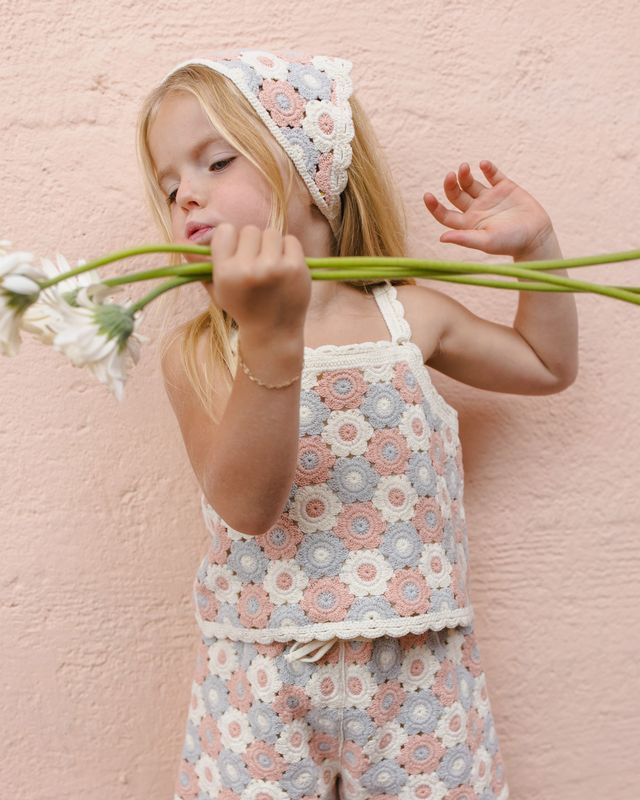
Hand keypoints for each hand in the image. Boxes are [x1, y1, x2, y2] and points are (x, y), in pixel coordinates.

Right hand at [202, 223, 310, 333]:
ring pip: (271, 232)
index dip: (231, 241)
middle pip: (250, 230)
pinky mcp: (296, 267)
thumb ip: (201, 264)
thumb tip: (180, 238)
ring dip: (271, 246)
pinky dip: (288, 250)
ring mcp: (274, 268)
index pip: (225, 231)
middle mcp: (248, 269)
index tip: (236, 255)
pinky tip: (285, 268)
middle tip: (256, 265)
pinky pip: (291, 240)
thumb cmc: (243, 308)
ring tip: (271, 266)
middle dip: (253, 245)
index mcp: (225, 273)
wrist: (274, 331)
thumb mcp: (218, 289)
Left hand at [423, 160, 555, 258]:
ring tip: (464, 167)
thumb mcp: (486, 241)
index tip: (427, 195)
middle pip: (456, 195)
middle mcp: (476, 210)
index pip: (445, 215)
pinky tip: (484, 164)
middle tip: (451, 175)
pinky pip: (493, 174)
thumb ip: (465, 238)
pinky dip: (488, 168)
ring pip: (470, 183)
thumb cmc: (510, 243)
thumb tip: (441, 238)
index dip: (434, 206)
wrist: (537, 235)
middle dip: (451, 185)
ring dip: (464, 174)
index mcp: (468, 224)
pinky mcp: (505, 188)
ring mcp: (490, 198)